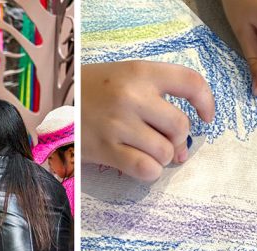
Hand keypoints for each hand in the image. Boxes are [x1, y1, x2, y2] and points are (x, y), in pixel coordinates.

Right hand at [82, 61, 214, 181]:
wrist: (50, 104)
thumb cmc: (92, 91)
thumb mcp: (123, 75)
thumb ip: (155, 91)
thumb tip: (186, 132)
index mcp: (139, 72)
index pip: (190, 83)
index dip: (206, 102)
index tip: (206, 117)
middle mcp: (131, 96)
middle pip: (180, 126)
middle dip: (179, 140)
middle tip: (170, 144)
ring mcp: (118, 124)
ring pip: (164, 151)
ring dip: (162, 157)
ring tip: (148, 152)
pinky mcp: (105, 149)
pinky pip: (145, 169)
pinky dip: (148, 171)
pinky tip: (138, 164)